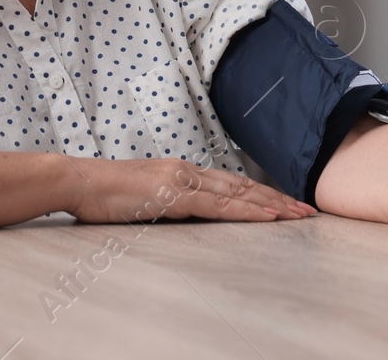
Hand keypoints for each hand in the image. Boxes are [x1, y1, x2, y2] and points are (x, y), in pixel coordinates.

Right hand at [58, 155, 316, 225]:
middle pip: (245, 186)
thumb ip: (171, 199)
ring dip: (273, 205)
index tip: (286, 203)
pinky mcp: (175, 196)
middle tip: (307, 209)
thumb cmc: (107, 193)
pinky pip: (220, 205)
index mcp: (185, 172)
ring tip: (298, 214)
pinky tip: (268, 216)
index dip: (262, 193)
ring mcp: (184, 181)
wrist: (81, 181)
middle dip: (278, 199)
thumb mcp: (147, 196)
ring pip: (240, 194)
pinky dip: (248, 210)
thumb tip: (191, 210)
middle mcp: (191, 172)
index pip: (233, 183)